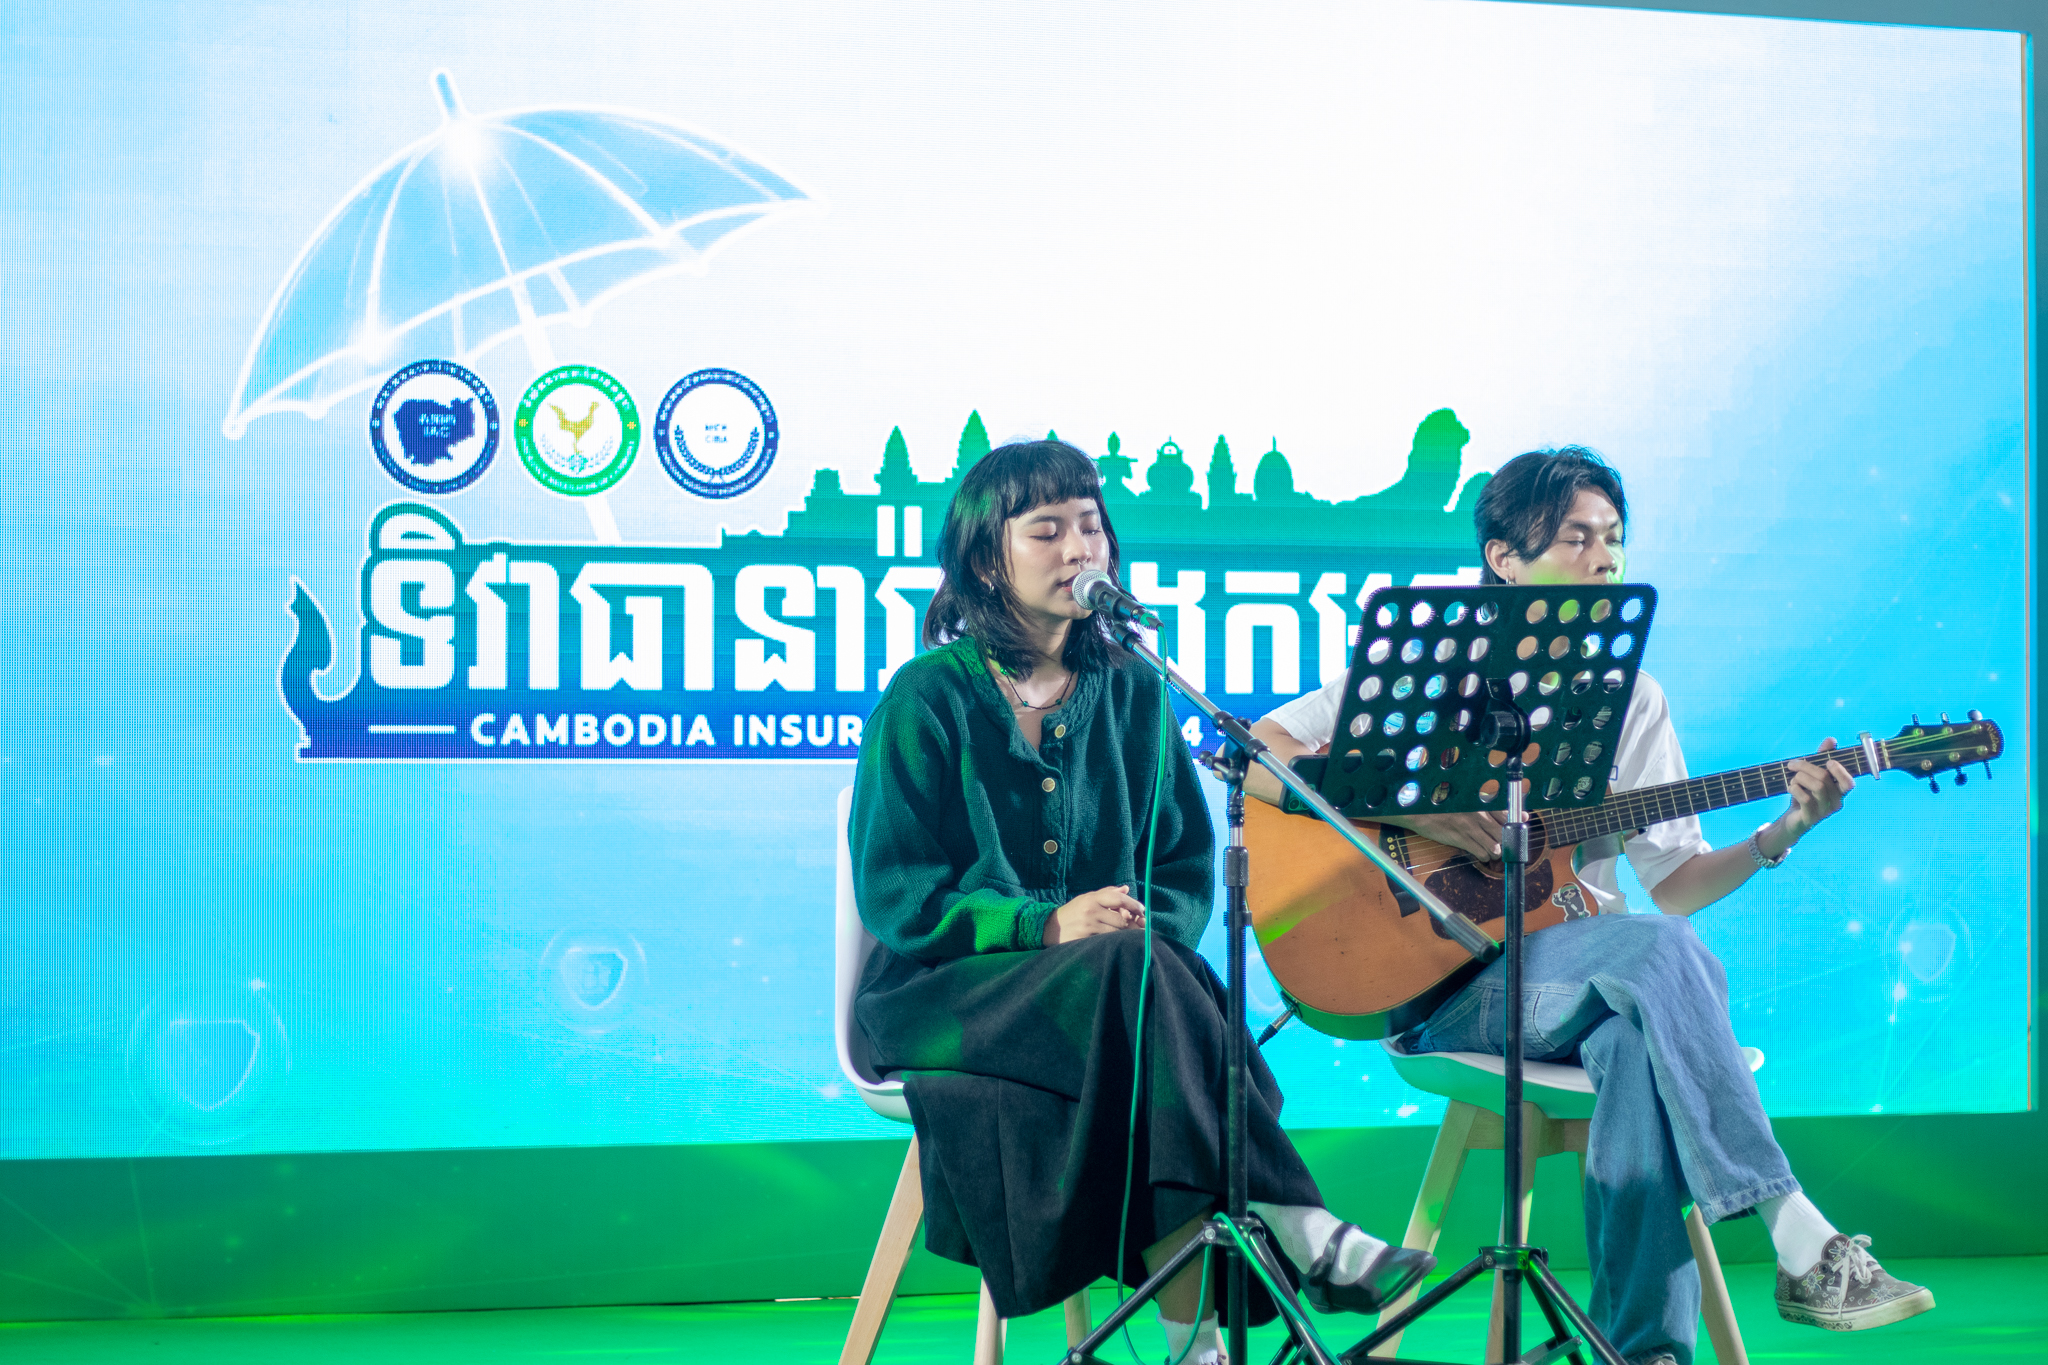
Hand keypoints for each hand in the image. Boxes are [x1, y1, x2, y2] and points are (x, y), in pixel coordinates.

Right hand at [1043, 885, 1145, 944]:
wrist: (1050, 928)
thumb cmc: (1073, 912)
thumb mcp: (1087, 898)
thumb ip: (1107, 893)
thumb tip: (1126, 889)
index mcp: (1092, 899)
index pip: (1119, 900)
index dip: (1134, 905)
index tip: (1143, 911)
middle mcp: (1091, 911)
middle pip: (1121, 918)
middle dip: (1133, 924)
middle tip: (1140, 926)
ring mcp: (1088, 927)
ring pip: (1117, 932)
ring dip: (1126, 934)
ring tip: (1131, 935)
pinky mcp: (1085, 940)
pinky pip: (1107, 941)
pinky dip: (1115, 941)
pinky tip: (1118, 942)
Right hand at [1381, 810, 1505, 863]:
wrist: (1420, 811)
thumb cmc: (1442, 804)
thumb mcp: (1465, 800)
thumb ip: (1485, 806)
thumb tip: (1505, 813)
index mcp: (1481, 803)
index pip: (1508, 815)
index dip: (1517, 823)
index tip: (1520, 826)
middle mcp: (1480, 815)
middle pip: (1504, 833)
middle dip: (1505, 841)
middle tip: (1502, 842)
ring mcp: (1471, 828)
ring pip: (1496, 847)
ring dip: (1496, 851)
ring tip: (1491, 849)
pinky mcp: (1462, 840)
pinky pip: (1481, 853)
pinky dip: (1483, 855)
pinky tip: (1480, 852)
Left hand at [1765, 737, 1853, 855]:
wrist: (1793, 818)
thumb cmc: (1806, 792)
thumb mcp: (1813, 774)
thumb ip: (1822, 757)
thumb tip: (1831, 740)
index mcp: (1840, 792)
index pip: (1849, 783)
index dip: (1840, 771)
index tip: (1827, 761)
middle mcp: (1836, 803)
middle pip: (1825, 778)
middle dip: (1806, 767)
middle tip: (1792, 765)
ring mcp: (1824, 811)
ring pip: (1816, 787)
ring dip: (1799, 778)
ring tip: (1793, 779)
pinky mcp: (1810, 817)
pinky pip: (1805, 798)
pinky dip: (1795, 788)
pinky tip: (1791, 788)